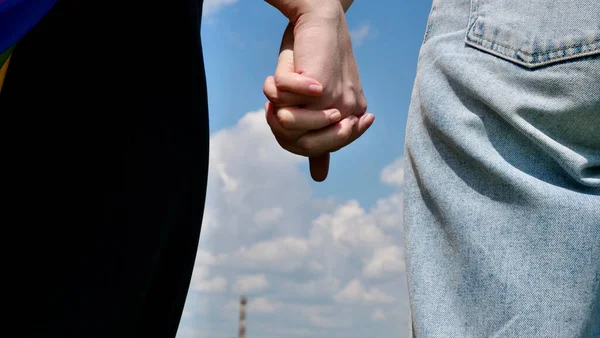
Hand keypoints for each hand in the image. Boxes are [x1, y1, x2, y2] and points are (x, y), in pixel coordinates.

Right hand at [263, 16, 373, 180]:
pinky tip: (293, 65)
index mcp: (351, 118)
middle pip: (304, 146)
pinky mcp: (320, 86)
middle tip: (282, 101)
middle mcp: (347, 114)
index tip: (285, 109)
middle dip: (283, 123)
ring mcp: (335, 102)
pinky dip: (278, 80)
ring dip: (278, 100)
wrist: (321, 21)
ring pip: (286, 122)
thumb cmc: (315, 59)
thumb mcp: (316, 102)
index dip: (292, 135)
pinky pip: (280, 95)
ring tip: (286, 82)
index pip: (314, 152)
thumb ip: (320, 137)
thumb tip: (320, 178)